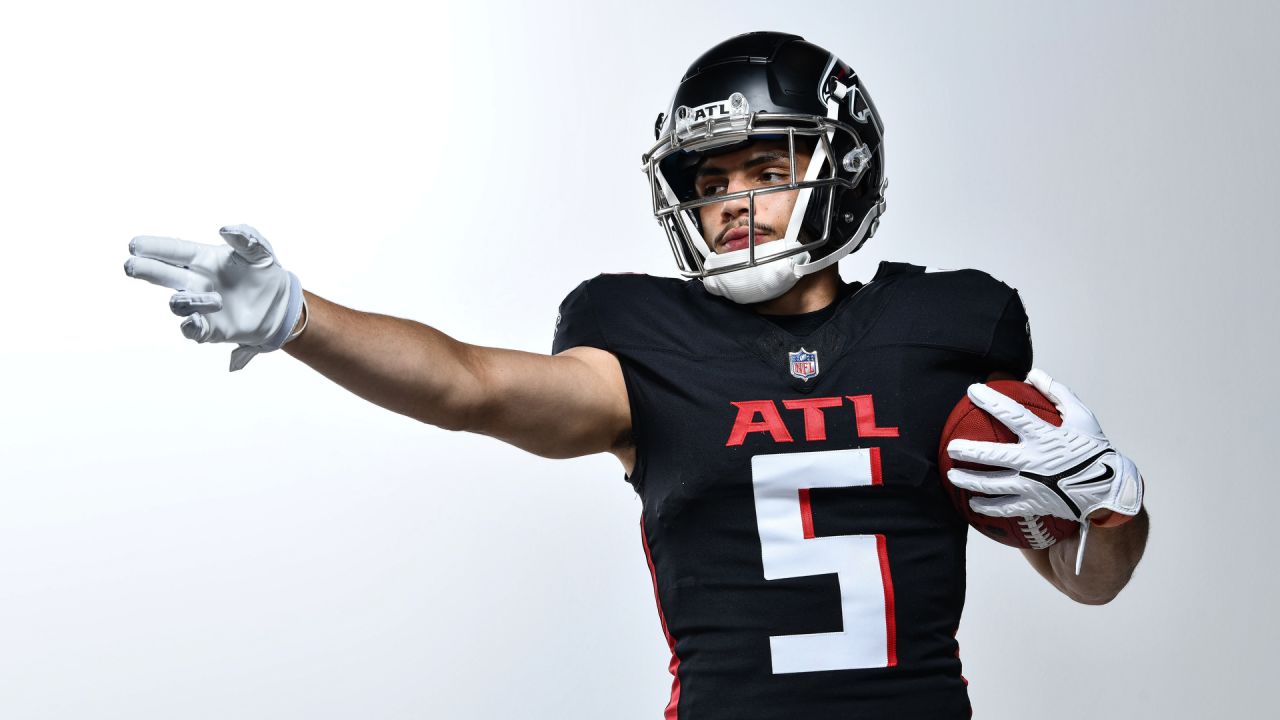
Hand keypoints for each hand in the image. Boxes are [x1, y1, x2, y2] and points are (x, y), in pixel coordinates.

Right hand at [124, 224, 303, 370]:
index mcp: (204, 259)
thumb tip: (225, 229)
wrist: (282, 304)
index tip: (134, 244)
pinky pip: (192, 329)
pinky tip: (195, 321)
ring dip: (188, 300)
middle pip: (164, 275)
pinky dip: (190, 326)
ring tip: (217, 300)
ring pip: (178, 303)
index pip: (174, 251)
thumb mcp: (261, 251)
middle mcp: (197, 282)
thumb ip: (246, 238)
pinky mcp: (210, 328)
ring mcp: (201, 306)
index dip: (154, 247)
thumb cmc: (265, 272)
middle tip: (130, 265)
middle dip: (146, 270)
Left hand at [945, 369, 1142, 524]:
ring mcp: (1033, 485)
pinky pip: (1005, 507)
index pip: (1013, 414)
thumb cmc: (1093, 450)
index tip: (972, 390)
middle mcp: (1035, 461)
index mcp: (1046, 436)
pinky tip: (973, 503)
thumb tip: (1033, 374)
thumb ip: (1057, 393)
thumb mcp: (1082, 417)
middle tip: (951, 447)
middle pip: (993, 455)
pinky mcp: (1034, 504)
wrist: (1109, 490)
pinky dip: (987, 506)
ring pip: (992, 484)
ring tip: (953, 475)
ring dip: (969, 480)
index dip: (991, 401)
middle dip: (969, 450)